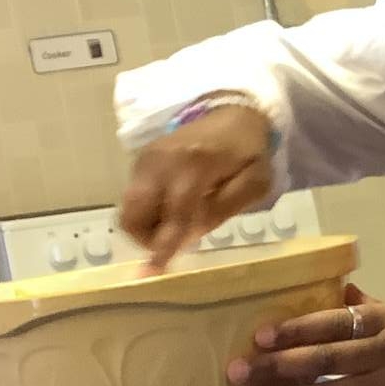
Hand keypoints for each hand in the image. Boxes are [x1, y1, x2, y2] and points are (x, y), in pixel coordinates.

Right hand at [121, 103, 273, 269]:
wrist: (232, 112)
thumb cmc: (249, 152)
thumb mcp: (255, 182)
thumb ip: (224, 208)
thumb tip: (191, 234)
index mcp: (196, 165)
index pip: (175, 213)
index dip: (163, 245)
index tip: (151, 273)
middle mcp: (163, 161)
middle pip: (134, 212)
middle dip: (146, 238)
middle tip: (171, 243)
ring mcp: (147, 158)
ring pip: (129, 206)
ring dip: (146, 225)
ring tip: (176, 223)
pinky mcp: (142, 159)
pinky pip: (134, 194)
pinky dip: (148, 210)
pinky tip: (171, 207)